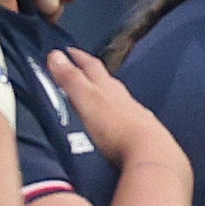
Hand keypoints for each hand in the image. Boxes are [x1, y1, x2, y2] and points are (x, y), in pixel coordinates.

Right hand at [37, 36, 143, 160]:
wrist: (149, 154)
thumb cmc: (115, 126)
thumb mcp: (87, 99)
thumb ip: (71, 78)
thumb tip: (56, 54)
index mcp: (108, 86)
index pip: (91, 65)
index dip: (78, 57)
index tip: (68, 51)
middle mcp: (123, 97)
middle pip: (106, 80)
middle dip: (92, 73)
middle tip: (81, 69)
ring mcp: (134, 115)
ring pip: (117, 99)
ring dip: (105, 96)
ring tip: (94, 98)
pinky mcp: (140, 133)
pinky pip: (125, 119)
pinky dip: (115, 117)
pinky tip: (113, 124)